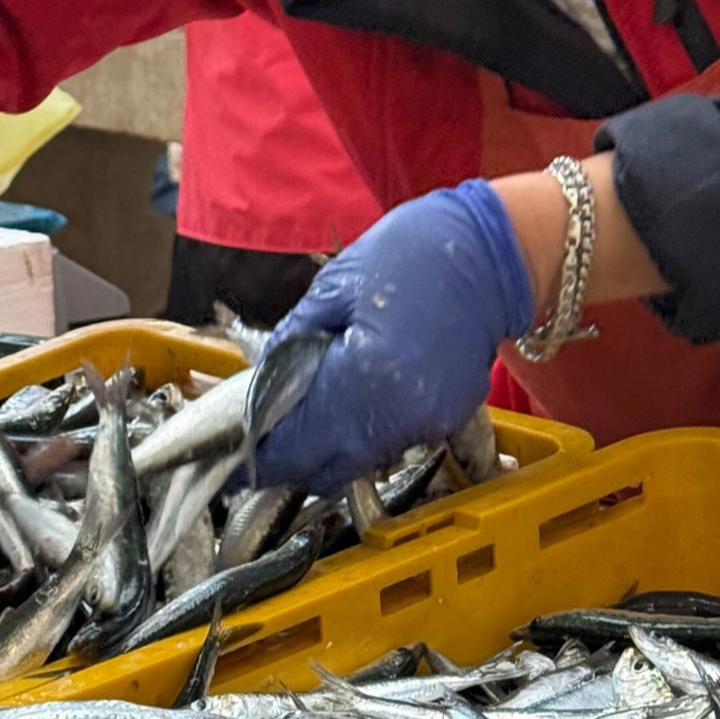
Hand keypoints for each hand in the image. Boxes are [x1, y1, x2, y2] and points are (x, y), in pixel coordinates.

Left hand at [251, 180, 536, 493]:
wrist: (492, 252)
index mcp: (367, 375)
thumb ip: (294, 342)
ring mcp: (428, 424)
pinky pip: (385, 444)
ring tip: (293, 420)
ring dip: (319, 450)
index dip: (257, 453)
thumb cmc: (414, 252)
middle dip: (284, 458)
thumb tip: (261, 387)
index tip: (228, 459)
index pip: (296, 439)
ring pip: (353, 462)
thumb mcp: (335, 285)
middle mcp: (400, 415)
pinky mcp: (445, 421)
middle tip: (255, 440)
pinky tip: (341, 405)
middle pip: (323, 466)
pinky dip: (356, 435)